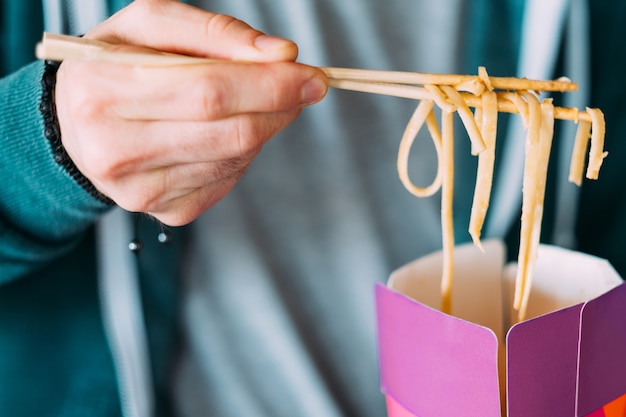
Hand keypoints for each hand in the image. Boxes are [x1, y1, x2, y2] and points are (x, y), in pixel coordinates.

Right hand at [54, 0, 327, 225]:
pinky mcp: (167, 212)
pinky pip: (230, 179)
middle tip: (304, 86)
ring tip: (252, 101)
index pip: (209, 91)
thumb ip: (214, 30)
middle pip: (232, 131)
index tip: (312, 76)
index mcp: (104, 92)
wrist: (78, 125)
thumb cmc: (117, 66)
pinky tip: (223, 132)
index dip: (271, 84)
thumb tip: (280, 55)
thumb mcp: (149, 25)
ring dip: (264, 125)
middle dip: (281, 105)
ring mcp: (142, 192)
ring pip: (237, 156)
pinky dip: (242, 151)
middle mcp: (116, 151)